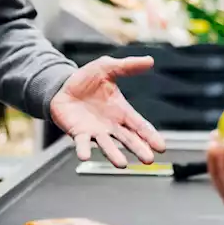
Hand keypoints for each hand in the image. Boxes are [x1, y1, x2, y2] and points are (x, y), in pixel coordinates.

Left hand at [50, 56, 165, 168]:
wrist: (62, 86)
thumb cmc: (86, 79)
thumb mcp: (107, 67)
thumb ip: (128, 66)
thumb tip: (150, 60)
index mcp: (121, 111)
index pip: (140, 125)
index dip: (150, 135)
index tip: (161, 147)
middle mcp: (111, 125)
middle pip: (128, 140)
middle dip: (139, 149)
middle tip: (148, 159)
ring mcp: (95, 131)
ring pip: (107, 145)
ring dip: (114, 155)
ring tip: (122, 164)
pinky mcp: (78, 133)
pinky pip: (82, 143)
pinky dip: (83, 150)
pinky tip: (85, 156)